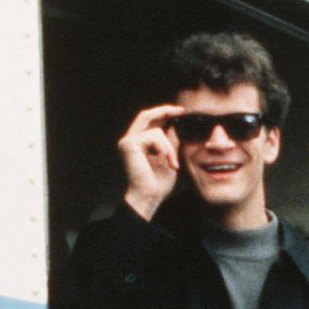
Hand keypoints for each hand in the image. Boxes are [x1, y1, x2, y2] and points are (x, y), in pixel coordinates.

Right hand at [118, 104, 184, 219]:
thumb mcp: (169, 156)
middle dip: (164, 111)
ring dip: (169, 144)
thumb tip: (175, 122)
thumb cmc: (158, 183)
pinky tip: (166, 162)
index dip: (163, 112)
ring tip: (173, 162)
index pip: (149, 120)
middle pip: (146, 115)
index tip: (180, 111)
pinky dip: (165, 148)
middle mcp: (129, 140)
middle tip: (180, 111)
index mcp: (137, 142)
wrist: (149, 197)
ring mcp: (127, 142)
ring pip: (155, 128)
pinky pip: (154, 136)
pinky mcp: (129, 145)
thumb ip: (170, 140)